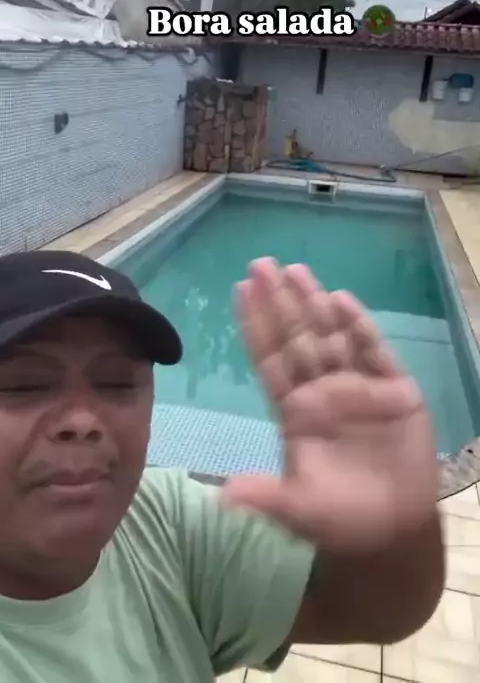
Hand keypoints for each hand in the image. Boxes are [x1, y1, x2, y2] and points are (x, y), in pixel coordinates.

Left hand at [223, 258, 438, 552]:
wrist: (393, 530)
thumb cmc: (339, 516)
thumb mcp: (298, 510)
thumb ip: (265, 497)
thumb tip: (223, 497)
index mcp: (295, 409)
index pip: (269, 359)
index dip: (255, 326)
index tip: (239, 290)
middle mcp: (322, 389)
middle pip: (297, 338)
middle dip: (279, 302)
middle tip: (261, 264)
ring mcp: (358, 386)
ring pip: (332, 336)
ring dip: (314, 304)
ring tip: (296, 271)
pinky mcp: (394, 390)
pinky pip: (373, 353)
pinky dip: (358, 327)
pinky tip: (341, 302)